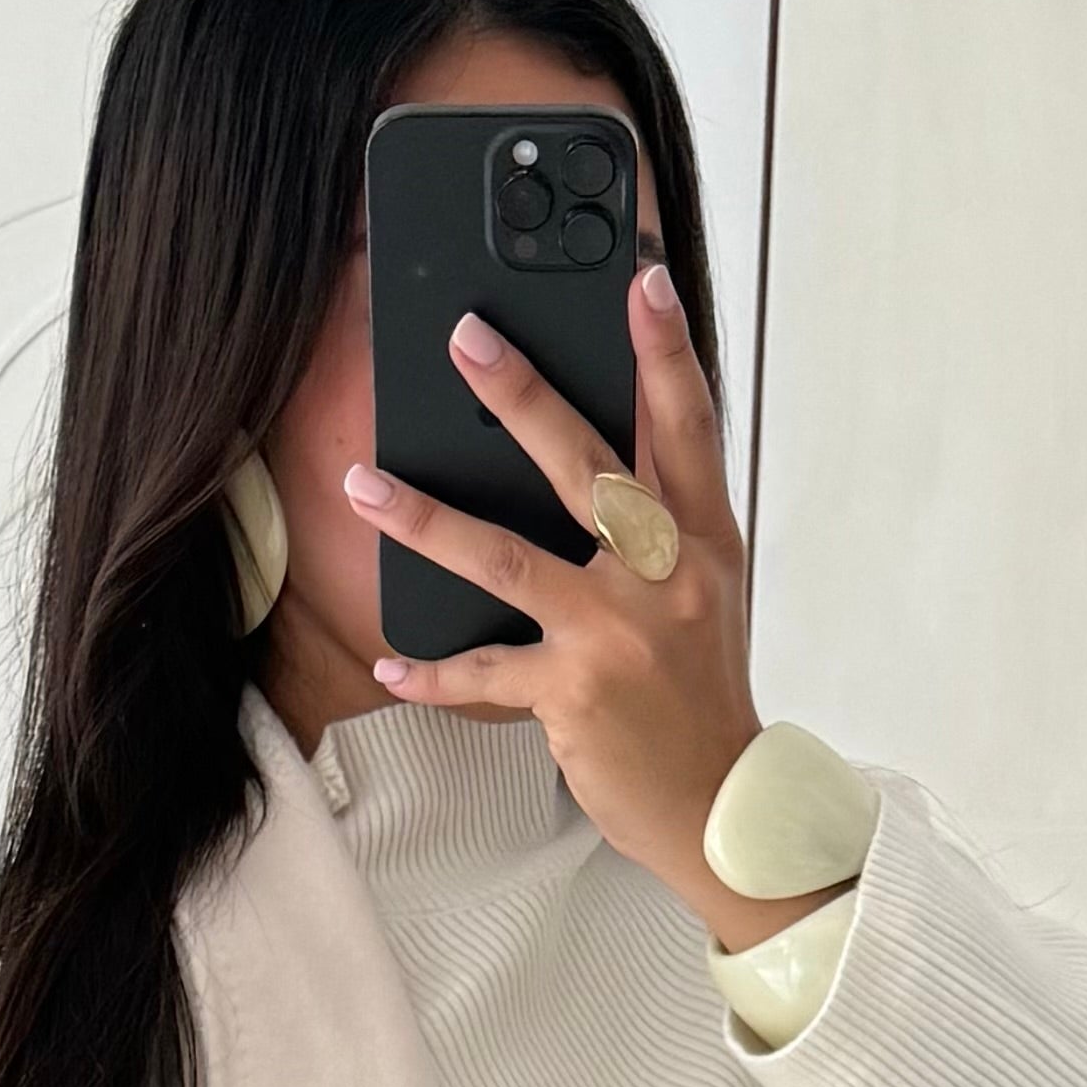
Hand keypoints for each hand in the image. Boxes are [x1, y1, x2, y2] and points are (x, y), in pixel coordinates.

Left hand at [341, 270, 820, 954]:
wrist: (722, 809)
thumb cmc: (699, 695)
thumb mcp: (702, 595)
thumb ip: (661, 525)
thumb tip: (594, 459)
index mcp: (702, 541)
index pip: (688, 426)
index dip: (665, 350)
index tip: (643, 277)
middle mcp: (664, 577)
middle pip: (589, 467)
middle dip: (525, 396)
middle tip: (467, 339)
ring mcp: (618, 633)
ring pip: (510, 558)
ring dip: (428, 519)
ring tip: (364, 483)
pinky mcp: (575, 692)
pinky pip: (486, 671)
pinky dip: (434, 673)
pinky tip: (388, 665)